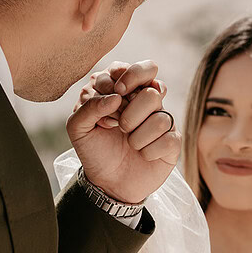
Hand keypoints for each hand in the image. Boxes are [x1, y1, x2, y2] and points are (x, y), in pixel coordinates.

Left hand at [66, 60, 179, 203]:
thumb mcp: (78, 127)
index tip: (113, 99)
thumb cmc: (94, 149)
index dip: (125, 81)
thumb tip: (116, 97)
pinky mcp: (172, 141)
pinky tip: (143, 154)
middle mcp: (146, 101)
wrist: (107, 183)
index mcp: (125, 90)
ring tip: (129, 143)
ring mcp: (162, 120)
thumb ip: (88, 105)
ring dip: (137, 135)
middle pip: (152, 88)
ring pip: (161, 115)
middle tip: (118, 124)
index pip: (135, 69)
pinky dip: (149, 150)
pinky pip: (168, 139)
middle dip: (131, 110)